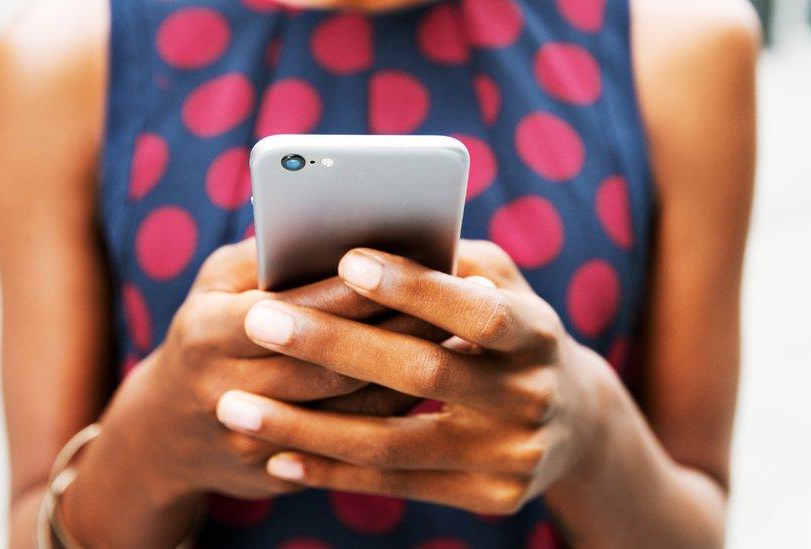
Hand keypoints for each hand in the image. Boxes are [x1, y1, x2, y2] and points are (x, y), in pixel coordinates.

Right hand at [93, 239, 440, 502]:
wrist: (165, 434)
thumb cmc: (204, 332)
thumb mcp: (216, 285)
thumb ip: (268, 256)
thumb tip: (338, 227)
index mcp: (207, 334)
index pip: (296, 309)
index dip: (358, 289)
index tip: (416, 262)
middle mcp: (224, 392)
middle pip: (332, 365)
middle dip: (400, 330)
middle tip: (462, 299)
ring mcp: (250, 442)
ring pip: (349, 409)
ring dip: (409, 373)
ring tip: (461, 335)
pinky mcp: (277, 473)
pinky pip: (349, 443)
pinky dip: (394, 409)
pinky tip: (434, 380)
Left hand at [215, 241, 619, 513]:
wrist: (574, 424)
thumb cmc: (511, 332)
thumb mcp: (502, 285)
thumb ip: (447, 262)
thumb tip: (359, 236)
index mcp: (539, 332)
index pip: (476, 309)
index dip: (413, 287)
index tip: (345, 259)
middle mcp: (532, 397)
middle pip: (423, 374)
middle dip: (334, 346)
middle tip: (258, 321)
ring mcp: (512, 455)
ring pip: (393, 442)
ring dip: (306, 428)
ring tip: (236, 408)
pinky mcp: (489, 496)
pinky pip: (395, 484)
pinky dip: (330, 472)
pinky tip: (275, 455)